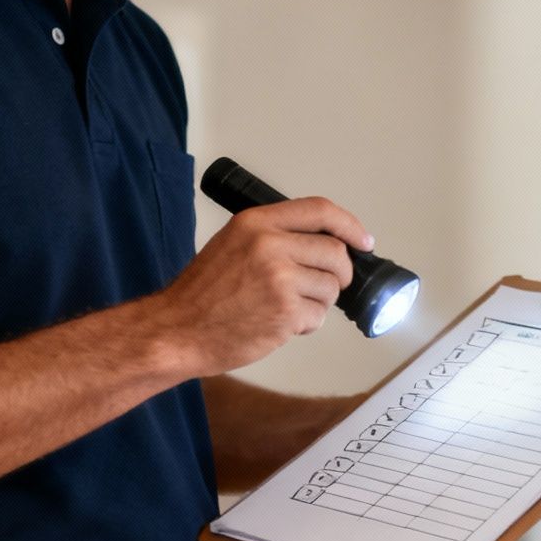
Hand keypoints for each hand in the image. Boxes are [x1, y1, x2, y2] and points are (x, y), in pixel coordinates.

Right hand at [158, 196, 375, 375]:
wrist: (177, 330)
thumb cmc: (202, 294)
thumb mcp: (233, 244)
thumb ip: (274, 237)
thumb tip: (324, 243)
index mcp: (256, 222)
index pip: (320, 210)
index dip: (350, 225)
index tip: (363, 241)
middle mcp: (269, 245)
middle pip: (336, 253)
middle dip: (338, 274)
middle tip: (323, 287)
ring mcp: (279, 279)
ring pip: (332, 288)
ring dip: (319, 303)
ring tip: (288, 308)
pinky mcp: (285, 312)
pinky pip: (318, 317)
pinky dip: (306, 325)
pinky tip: (280, 324)